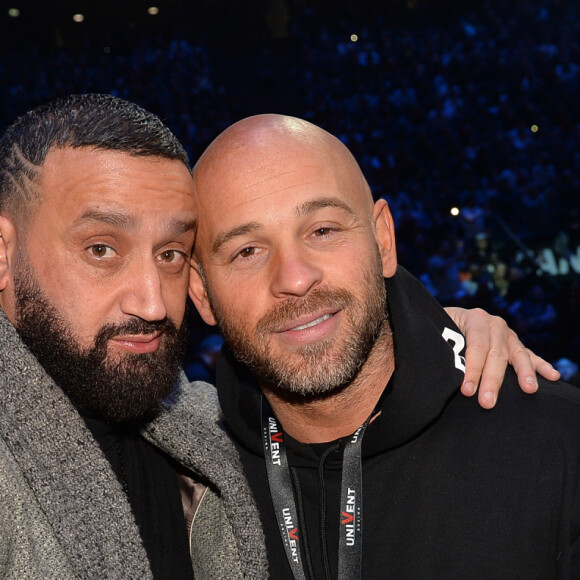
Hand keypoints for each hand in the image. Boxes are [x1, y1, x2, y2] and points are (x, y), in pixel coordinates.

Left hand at [444, 307, 560, 408]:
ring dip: (524, 373)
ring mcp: (507, 334)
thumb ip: (441, 344)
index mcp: (474, 318)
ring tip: (529, 389)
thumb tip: (437, 366)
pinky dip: (541, 366)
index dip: (472, 368)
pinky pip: (529, 356)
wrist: (446, 320)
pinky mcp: (514, 345)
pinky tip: (553, 376)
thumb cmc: (439, 330)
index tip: (466, 390)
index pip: (476, 346)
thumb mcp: (437, 332)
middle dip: (491, 380)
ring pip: (517, 355)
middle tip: (487, 403)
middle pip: (496, 354)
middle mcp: (494, 324)